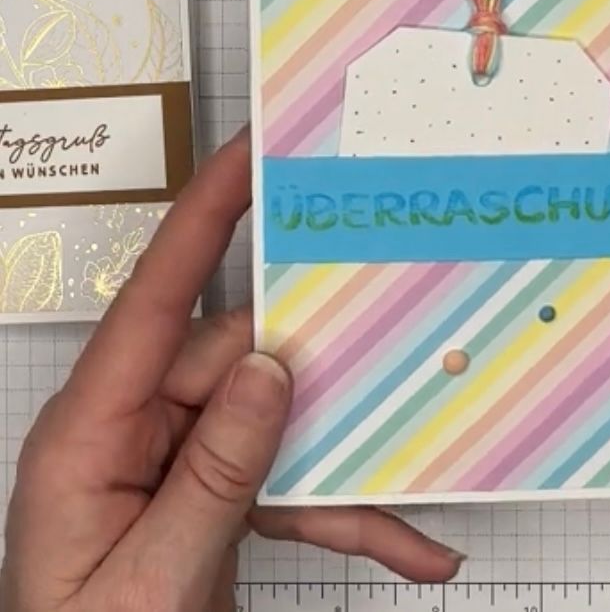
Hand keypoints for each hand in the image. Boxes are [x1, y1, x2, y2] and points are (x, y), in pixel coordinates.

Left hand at [0, 129, 462, 611]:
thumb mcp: (149, 583)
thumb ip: (212, 474)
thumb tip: (267, 371)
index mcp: (91, 432)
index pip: (153, 299)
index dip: (204, 215)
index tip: (249, 155)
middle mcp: (135, 427)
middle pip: (242, 360)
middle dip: (315, 380)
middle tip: (385, 367)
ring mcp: (176, 457)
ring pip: (278, 420)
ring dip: (341, 467)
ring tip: (403, 513)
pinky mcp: (211, 489)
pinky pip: (287, 476)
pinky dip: (342, 509)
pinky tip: (398, 538)